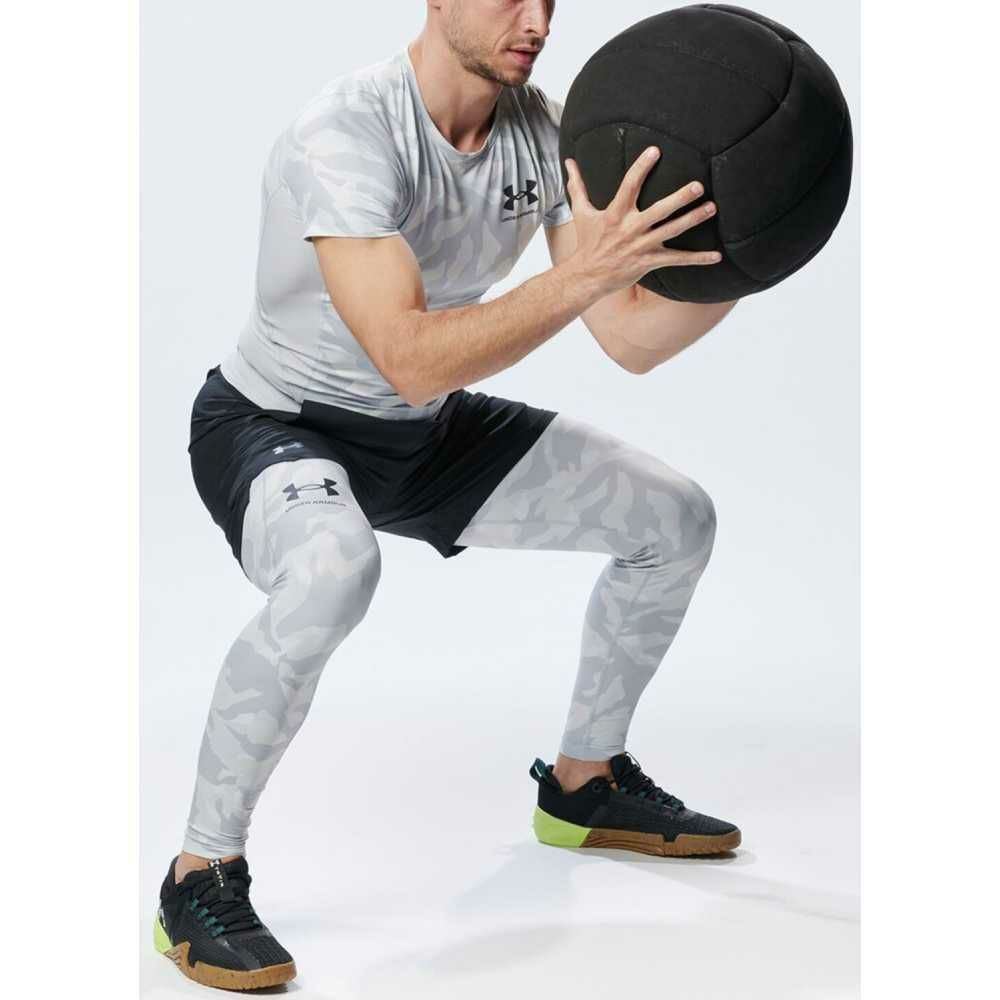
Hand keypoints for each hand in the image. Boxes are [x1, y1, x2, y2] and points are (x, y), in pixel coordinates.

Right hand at [564, 147, 721, 297]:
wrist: (587, 276)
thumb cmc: (587, 242)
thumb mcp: (581, 212)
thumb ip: (578, 185)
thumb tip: (568, 162)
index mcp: (615, 213)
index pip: (629, 185)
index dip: (642, 167)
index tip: (656, 151)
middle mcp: (630, 228)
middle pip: (659, 211)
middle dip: (679, 198)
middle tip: (698, 186)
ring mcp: (641, 246)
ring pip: (671, 231)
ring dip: (693, 220)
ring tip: (711, 208)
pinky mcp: (649, 262)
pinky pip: (677, 260)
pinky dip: (698, 259)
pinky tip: (716, 256)